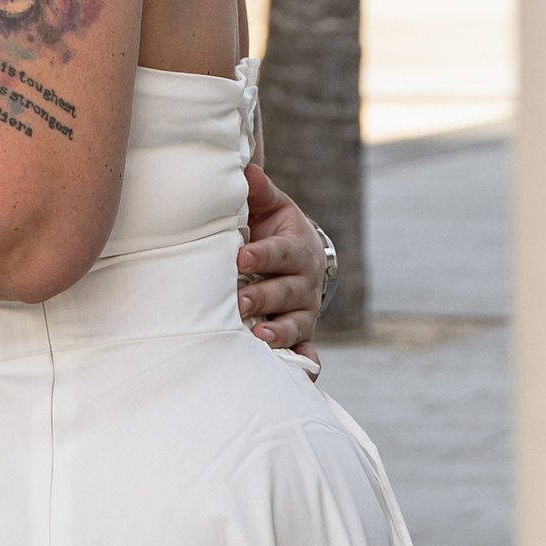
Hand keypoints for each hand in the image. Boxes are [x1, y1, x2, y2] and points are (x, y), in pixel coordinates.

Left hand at [238, 163, 324, 365]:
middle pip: (285, 292)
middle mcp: (304, 284)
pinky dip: (305, 365)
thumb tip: (245, 168)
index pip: (279, 253)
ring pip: (295, 325)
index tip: (240, 257)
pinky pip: (307, 353)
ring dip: (278, 334)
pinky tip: (300, 378)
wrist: (298, 257)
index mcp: (296, 249)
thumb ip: (259, 190)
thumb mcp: (271, 207)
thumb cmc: (274, 229)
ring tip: (258, 339)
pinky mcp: (303, 334)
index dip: (261, 255)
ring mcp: (304, 312)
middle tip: (238, 301)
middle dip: (262, 297)